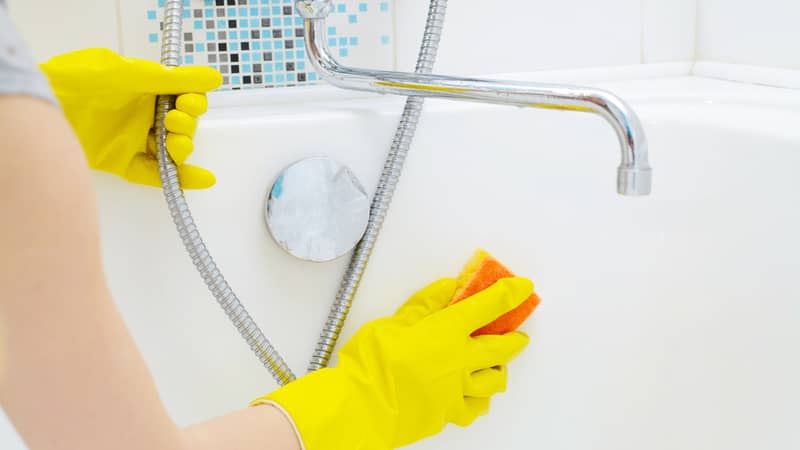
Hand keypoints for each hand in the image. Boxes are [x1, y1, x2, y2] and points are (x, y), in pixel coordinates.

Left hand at [40, 48, 222, 188]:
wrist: (46, 104)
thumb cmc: (83, 80)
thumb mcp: (132, 74)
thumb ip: (175, 79)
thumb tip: (214, 78)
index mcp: (147, 90)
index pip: (184, 98)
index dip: (193, 103)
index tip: (189, 103)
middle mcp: (143, 115)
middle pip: (182, 126)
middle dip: (186, 125)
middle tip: (173, 121)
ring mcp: (134, 140)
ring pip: (171, 150)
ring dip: (182, 148)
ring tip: (174, 143)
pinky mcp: (123, 162)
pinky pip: (155, 174)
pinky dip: (179, 179)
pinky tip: (201, 179)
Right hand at [254, 277, 532, 449]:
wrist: (361, 407)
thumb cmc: (371, 362)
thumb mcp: (393, 322)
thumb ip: (425, 304)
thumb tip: (447, 287)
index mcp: (446, 331)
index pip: (488, 306)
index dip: (509, 294)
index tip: (523, 287)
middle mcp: (460, 360)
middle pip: (502, 347)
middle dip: (515, 338)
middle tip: (519, 334)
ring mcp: (457, 390)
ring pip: (494, 381)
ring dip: (499, 370)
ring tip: (496, 366)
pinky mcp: (448, 413)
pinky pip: (475, 407)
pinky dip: (480, 399)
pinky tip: (474, 395)